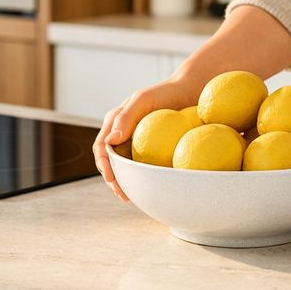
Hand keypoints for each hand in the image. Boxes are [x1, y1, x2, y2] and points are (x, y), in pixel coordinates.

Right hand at [92, 78, 196, 200]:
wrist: (189, 91)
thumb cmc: (166, 92)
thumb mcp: (143, 100)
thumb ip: (125, 117)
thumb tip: (109, 141)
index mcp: (115, 122)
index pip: (101, 148)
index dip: (104, 166)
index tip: (112, 180)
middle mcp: (121, 133)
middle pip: (109, 161)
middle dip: (112, 180)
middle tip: (122, 195)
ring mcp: (134, 142)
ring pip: (123, 166)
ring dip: (123, 183)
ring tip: (130, 197)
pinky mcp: (148, 148)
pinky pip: (140, 166)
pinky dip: (139, 178)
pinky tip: (146, 188)